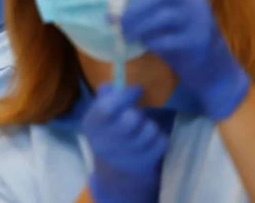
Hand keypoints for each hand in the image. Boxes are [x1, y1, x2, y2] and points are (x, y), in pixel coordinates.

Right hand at [83, 84, 167, 202]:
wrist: (115, 169)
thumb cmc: (107, 134)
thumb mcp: (98, 117)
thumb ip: (104, 99)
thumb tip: (110, 84)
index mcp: (93, 125)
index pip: (107, 109)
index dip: (124, 96)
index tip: (136, 89)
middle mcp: (109, 141)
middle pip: (131, 119)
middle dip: (137, 112)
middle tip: (135, 113)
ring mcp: (128, 153)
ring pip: (149, 129)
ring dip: (149, 124)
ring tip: (142, 127)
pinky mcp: (146, 160)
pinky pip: (161, 141)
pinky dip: (159, 137)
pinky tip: (150, 139)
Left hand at [114, 0, 250, 120]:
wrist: (212, 67)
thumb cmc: (180, 40)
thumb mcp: (162, 22)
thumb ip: (142, 14)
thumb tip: (110, 16)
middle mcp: (193, 0)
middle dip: (135, 8)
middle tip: (119, 22)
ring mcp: (199, 19)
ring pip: (164, 16)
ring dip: (139, 26)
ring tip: (127, 36)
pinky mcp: (199, 41)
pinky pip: (169, 39)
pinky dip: (152, 42)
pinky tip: (146, 45)